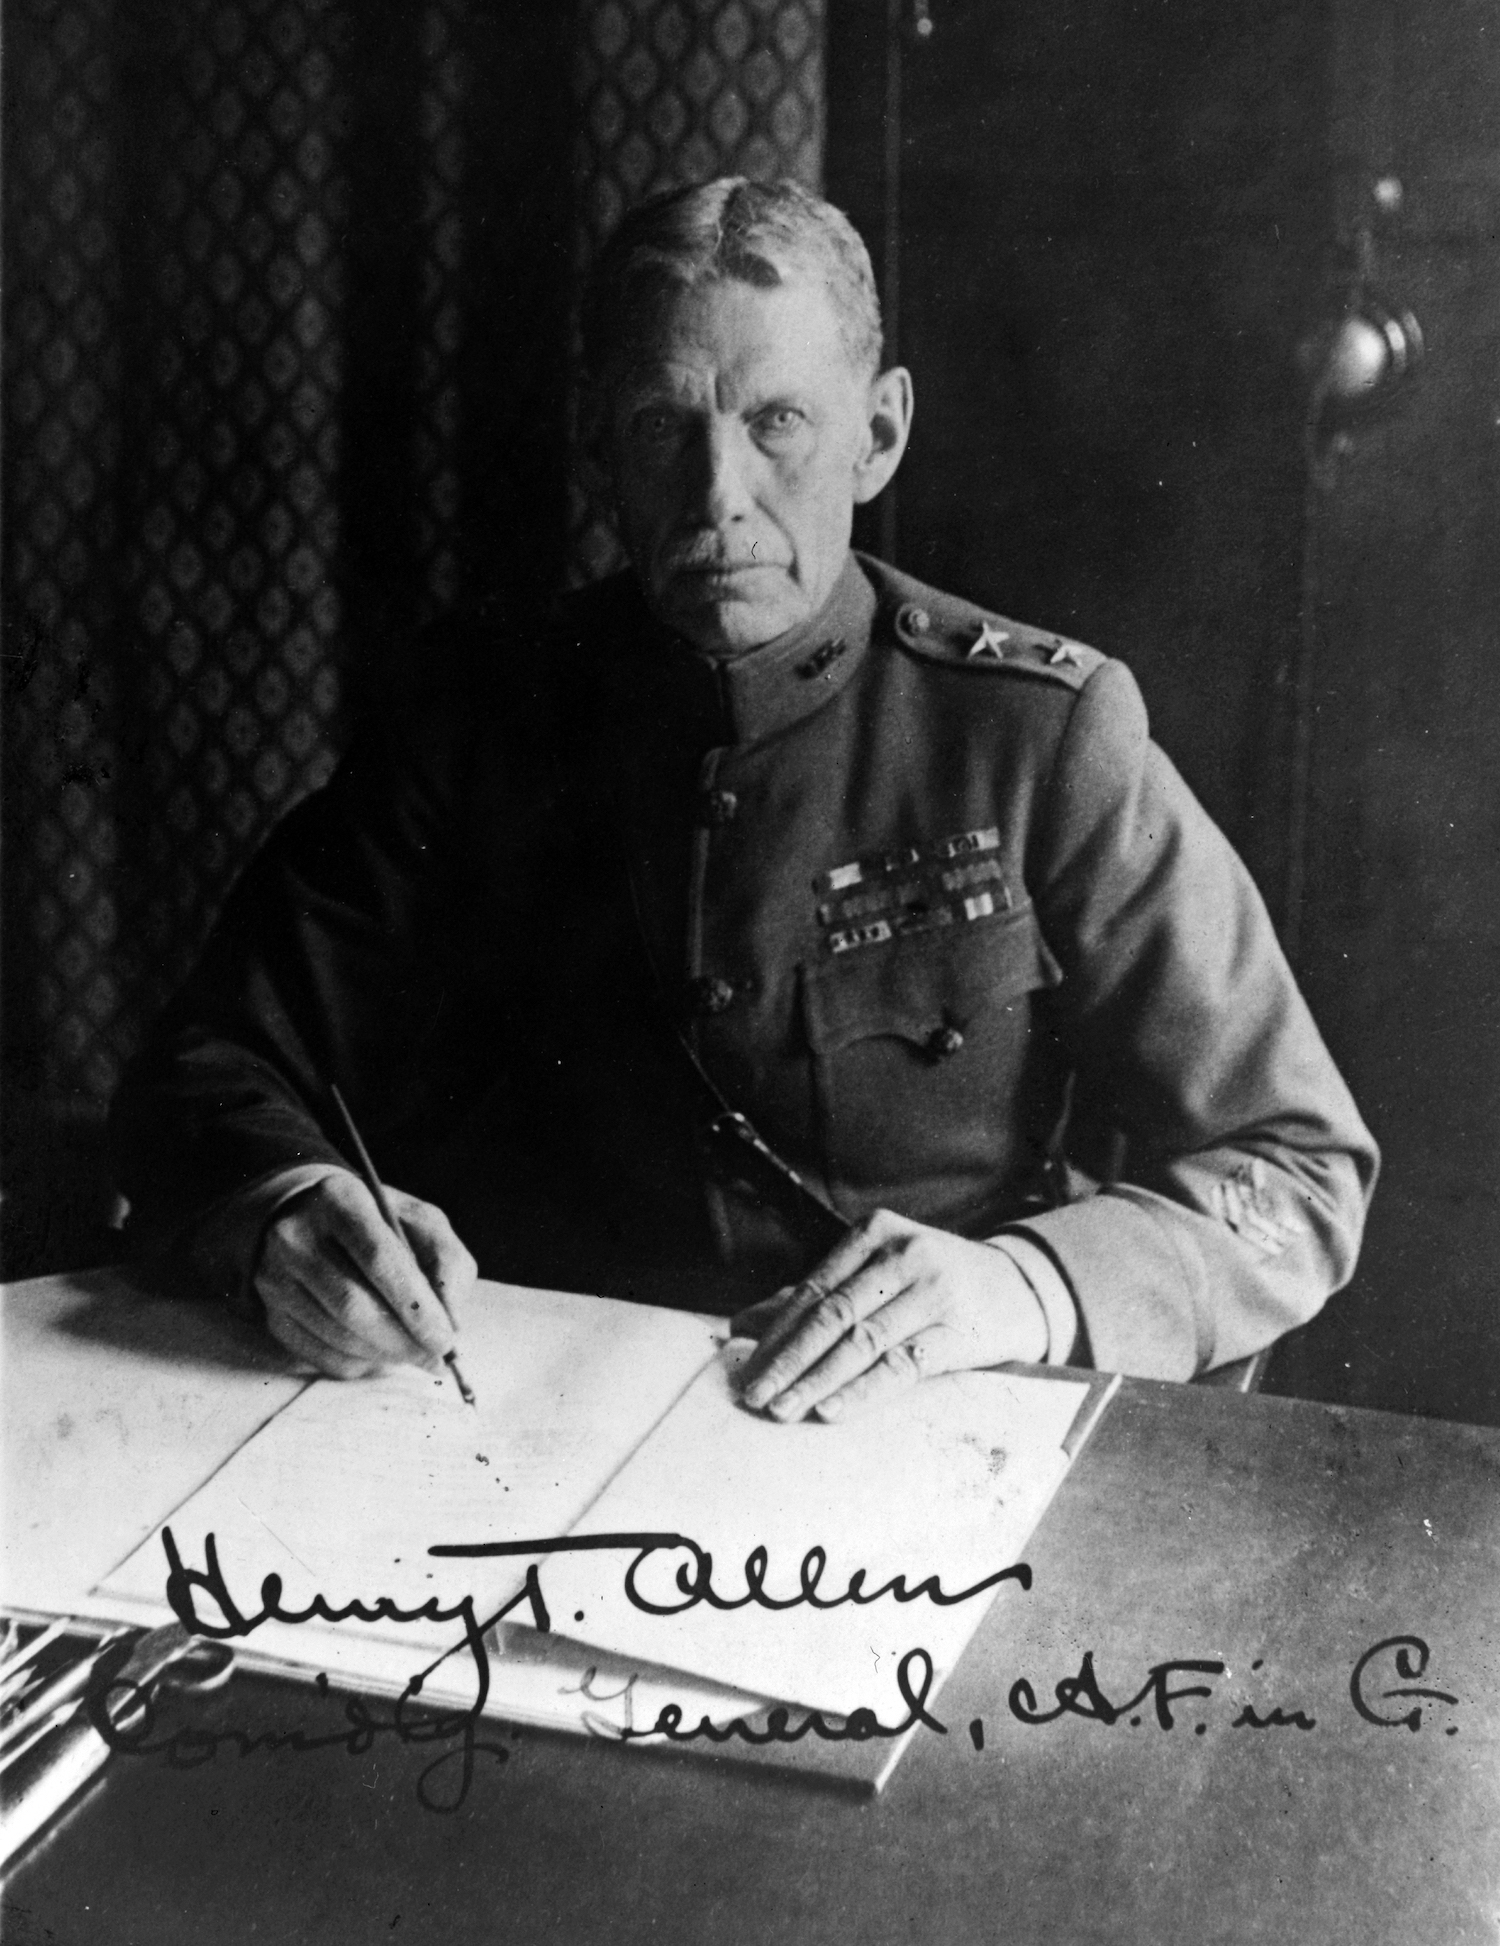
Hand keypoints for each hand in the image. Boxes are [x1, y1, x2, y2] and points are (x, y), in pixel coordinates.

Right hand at [255, 1171, 476, 1379]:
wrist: (312, 1219)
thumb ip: (447, 1260)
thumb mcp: (419, 1221)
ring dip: (385, 1354)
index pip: (378, 1257)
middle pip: (352, 1303)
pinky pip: (320, 1354)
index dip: (415, 1304)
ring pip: (337, 1334)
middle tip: (435, 1357)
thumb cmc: (378, 1222)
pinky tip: (380, 1353)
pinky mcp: (271, 1313)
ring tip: (414, 1353)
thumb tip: (450, 1319)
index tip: (445, 1338)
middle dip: (402, 1339)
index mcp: (339, 1200)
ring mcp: (276, 1277)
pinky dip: (360, 1363)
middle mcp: (296, 1236)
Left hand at [730, 1209, 1047, 1422]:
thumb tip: (743, 1325)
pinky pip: (901, 1367)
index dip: (777, 1333)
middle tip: (755, 1396)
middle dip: (789, 1361)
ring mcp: (933, 1293)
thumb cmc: (932, 1280)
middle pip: (833, 1314)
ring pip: (862, 1342)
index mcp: (875, 1232)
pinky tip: (831, 1410)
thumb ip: (816, 1295)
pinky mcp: (957, 1332)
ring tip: (783, 1408)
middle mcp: (903, 1255)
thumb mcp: (878, 1271)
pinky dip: (863, 1391)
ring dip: (816, 1381)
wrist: (1020, 1287)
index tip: (746, 1369)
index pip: (814, 1289)